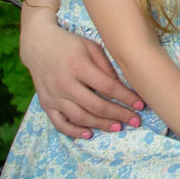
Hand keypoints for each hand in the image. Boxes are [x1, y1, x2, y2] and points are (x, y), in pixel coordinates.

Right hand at [24, 23, 143, 137]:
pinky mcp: (46, 104)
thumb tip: (120, 85)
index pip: (108, 87)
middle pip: (96, 106)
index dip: (126, 97)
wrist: (38, 45)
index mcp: (79, 67)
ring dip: (101, 125)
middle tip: (135, 121)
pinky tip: (89, 134)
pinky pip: (60, 123)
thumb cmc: (70, 44)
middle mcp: (65, 84)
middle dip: (118, 115)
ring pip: (80, 117)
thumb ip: (106, 65)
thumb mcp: (91, 46)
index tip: (140, 104)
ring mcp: (54, 96)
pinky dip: (74, 131)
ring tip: (118, 127)